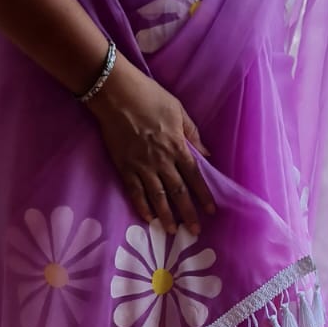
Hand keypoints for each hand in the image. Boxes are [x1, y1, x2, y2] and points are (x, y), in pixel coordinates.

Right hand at [87, 56, 215, 235]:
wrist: (116, 94)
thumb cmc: (149, 96)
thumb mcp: (178, 110)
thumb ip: (192, 134)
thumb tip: (206, 155)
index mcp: (177, 146)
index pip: (194, 176)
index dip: (203, 195)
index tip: (211, 211)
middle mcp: (162, 161)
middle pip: (178, 192)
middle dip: (188, 213)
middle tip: (195, 232)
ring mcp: (141, 166)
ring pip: (157, 197)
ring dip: (165, 216)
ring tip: (171, 232)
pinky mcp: (124, 167)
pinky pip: (134, 191)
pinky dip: (141, 206)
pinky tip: (147, 219)